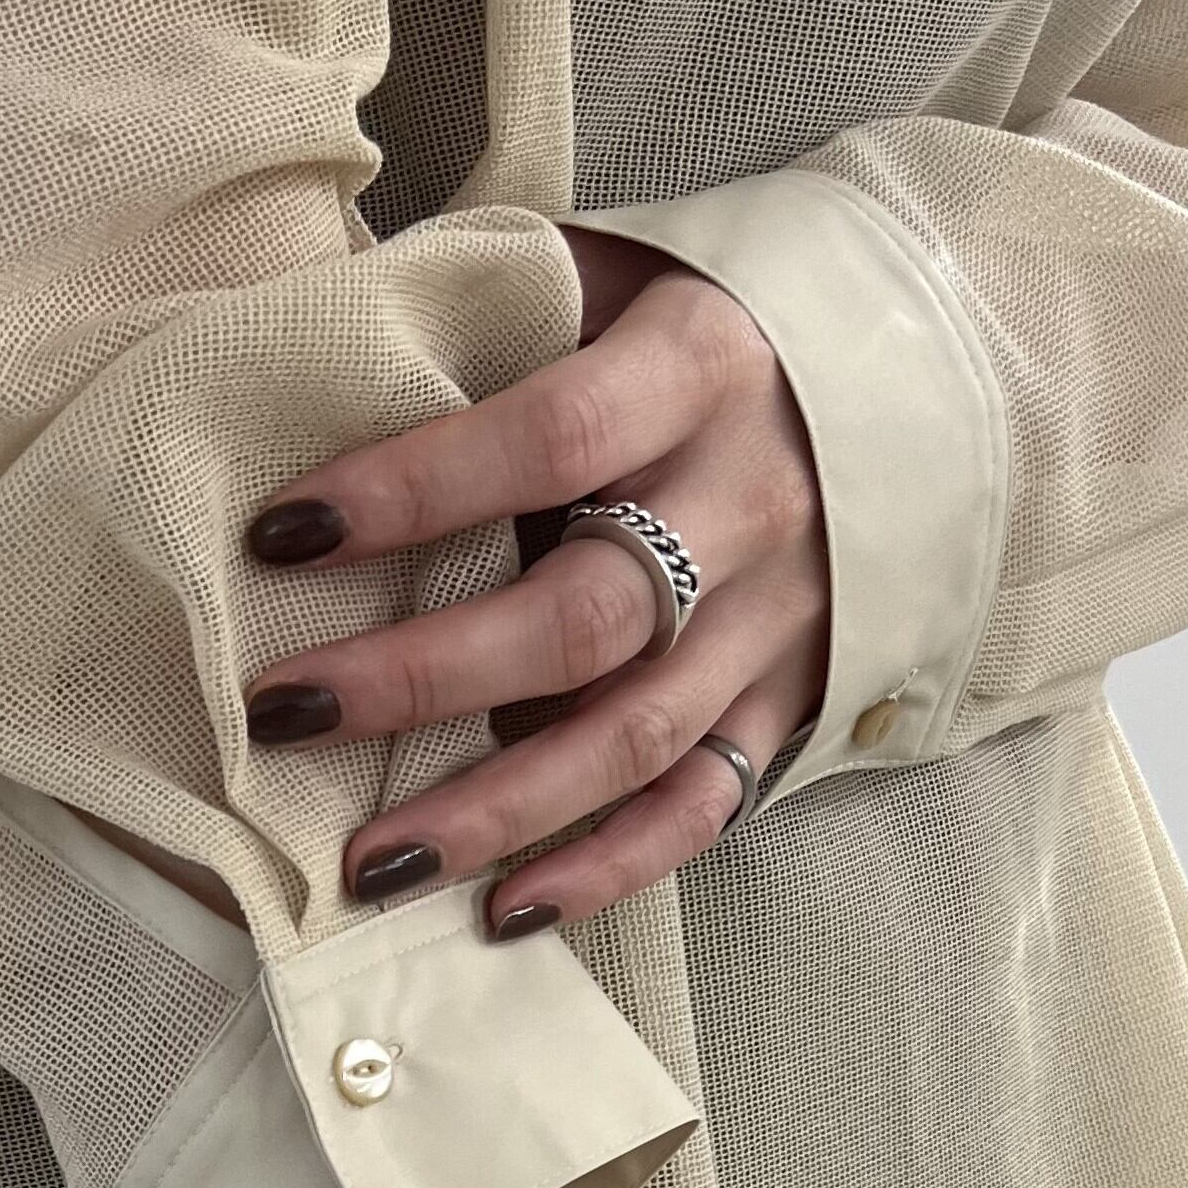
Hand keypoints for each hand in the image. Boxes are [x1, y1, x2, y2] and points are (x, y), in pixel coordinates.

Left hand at [242, 226, 827, 937]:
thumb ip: (497, 311)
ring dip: (492, 813)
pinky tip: (502, 909)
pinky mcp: (787, 703)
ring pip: (630, 739)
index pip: (549, 436)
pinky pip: (698, 809)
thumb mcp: (618, 277)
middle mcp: (749, 504)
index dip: (414, 489)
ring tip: (367, 862)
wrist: (904, 386)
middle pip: (580, 617)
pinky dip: (604, 869)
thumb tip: (310, 349)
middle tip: (285, 712)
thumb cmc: (698, 332)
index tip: (282, 533)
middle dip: (419, 678)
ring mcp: (777, 621)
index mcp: (699, 371)